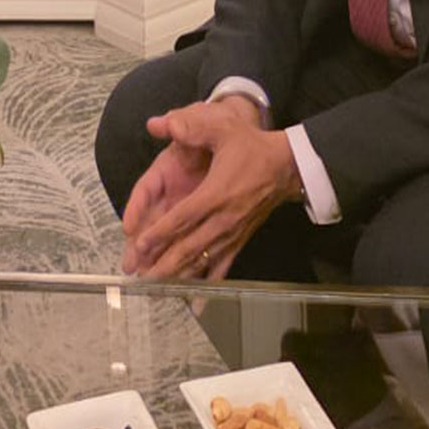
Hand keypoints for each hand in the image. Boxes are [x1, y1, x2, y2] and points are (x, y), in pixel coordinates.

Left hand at [125, 97, 300, 280]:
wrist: (288, 166)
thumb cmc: (252, 146)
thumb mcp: (224, 128)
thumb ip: (192, 126)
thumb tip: (161, 123)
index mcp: (216, 193)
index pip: (183, 216)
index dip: (161, 231)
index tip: (141, 245)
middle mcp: (224, 219)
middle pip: (190, 246)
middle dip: (164, 263)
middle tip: (141, 278)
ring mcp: (233, 233)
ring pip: (203, 260)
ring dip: (180, 276)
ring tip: (157, 290)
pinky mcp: (240, 240)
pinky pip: (222, 267)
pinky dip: (209, 285)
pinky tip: (197, 305)